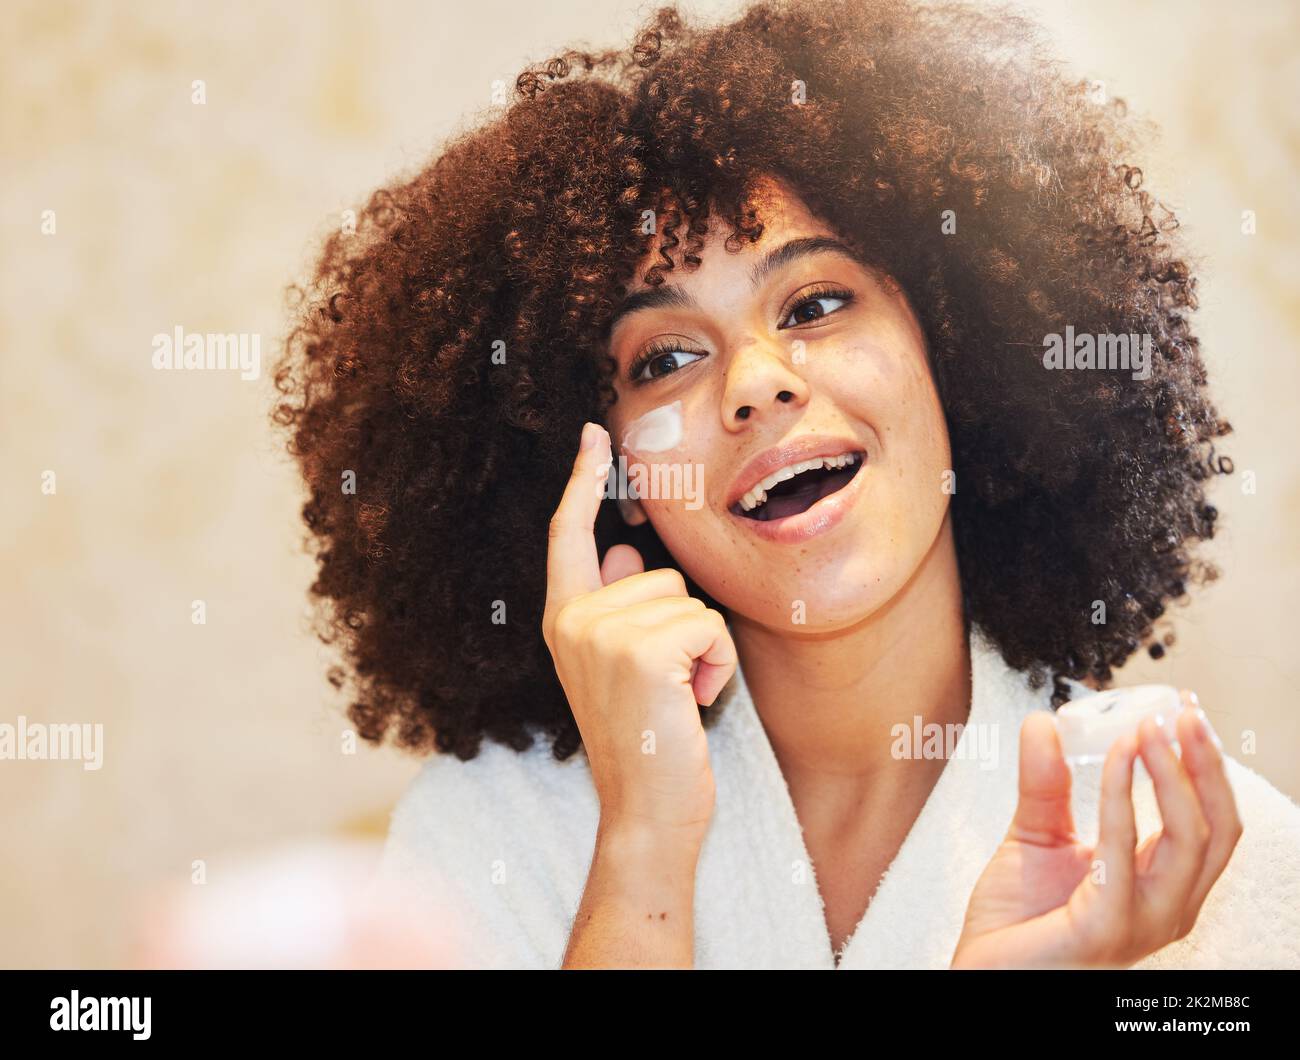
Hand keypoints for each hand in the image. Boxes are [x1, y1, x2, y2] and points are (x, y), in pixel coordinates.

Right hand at [542, 422, 736, 841]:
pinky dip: (717, 666)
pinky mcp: (641, 650)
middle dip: (682, 627)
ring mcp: (601, 633)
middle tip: (663, 688)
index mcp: (564, 620)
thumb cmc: (646, 741)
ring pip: (689, 600)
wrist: (646, 812)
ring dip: (702, 651)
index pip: (569, 537)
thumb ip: (618, 607)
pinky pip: (710, 626)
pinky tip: (691, 704)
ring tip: (675, 698)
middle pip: (660, 574)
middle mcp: (573, 620)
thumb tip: (626, 551)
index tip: (593, 435)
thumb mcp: (621, 668)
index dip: (581, 483)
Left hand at [950, 693, 1241, 968]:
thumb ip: (1046, 783)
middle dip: (1205, 764)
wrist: (983, 973)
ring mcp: (1141, 921)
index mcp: (1160, 884)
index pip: (1210, 822)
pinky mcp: (1104, 928)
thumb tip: (1044, 722)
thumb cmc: (1017, 921)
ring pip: (1189, 841)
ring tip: (1149, 727)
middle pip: (1216, 829)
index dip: (1206, 766)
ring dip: (1172, 775)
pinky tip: (1117, 757)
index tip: (1185, 711)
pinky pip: (1124, 852)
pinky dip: (1125, 797)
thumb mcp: (1037, 835)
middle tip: (1182, 711)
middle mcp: (1165, 906)